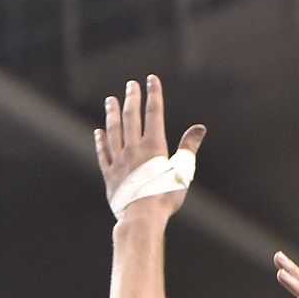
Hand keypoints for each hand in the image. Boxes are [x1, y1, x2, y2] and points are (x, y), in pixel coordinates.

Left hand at [94, 75, 204, 218]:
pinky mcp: (110, 175)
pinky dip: (101, 141)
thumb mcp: (183, 172)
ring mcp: (119, 161)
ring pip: (113, 131)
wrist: (141, 218)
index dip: (153, 95)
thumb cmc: (166, 197)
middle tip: (131, 84)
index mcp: (153, 147)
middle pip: (131, 118)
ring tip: (110, 100)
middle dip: (132, 99)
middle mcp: (133, 149)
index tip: (151, 80)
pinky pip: (103, 153)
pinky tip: (98, 132)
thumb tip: (199, 128)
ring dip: (112, 114)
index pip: (154, 114)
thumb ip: (189, 148)